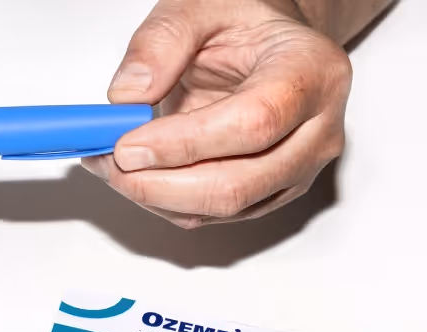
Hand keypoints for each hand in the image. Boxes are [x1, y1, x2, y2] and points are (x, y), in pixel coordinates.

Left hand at [82, 0, 351, 228]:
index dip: (184, 143)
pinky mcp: (272, 192)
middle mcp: (317, 130)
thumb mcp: (200, 4)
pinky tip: (137, 175)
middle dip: (161, 184)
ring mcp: (299, 169)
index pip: (253, 123)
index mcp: (312, 72)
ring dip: (157, 197)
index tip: (127, 145)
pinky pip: (215, 216)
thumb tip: (127, 95)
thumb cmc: (246, 21)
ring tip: (111, 166)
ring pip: (225, 208)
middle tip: (109, 164)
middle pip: (239, 184)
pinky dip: (167, 203)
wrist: (272, 42)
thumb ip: (161, 41)